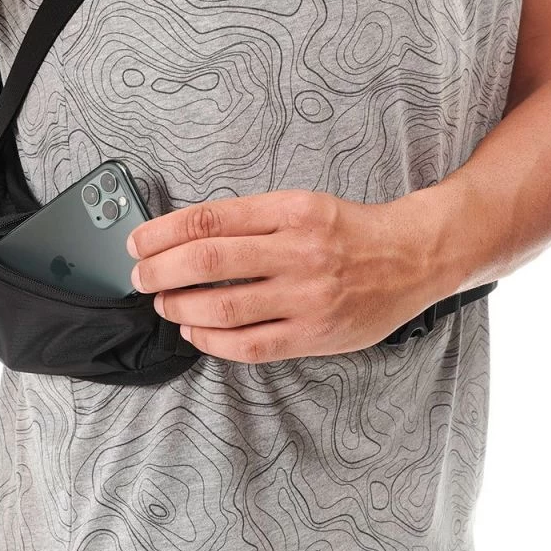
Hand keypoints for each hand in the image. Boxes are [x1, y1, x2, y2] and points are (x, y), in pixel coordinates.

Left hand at [127, 189, 451, 362]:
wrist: (413, 258)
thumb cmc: (349, 232)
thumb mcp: (302, 204)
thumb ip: (250, 220)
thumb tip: (185, 239)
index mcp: (292, 210)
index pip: (209, 219)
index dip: (162, 233)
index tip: (138, 243)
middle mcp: (299, 251)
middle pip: (208, 261)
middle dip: (160, 271)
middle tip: (141, 276)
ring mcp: (308, 297)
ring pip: (224, 307)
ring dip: (180, 307)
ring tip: (164, 304)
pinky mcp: (315, 334)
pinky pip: (250, 345)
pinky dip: (212, 340)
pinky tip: (195, 332)